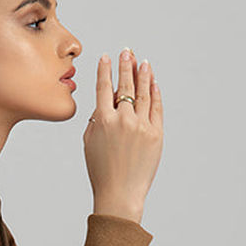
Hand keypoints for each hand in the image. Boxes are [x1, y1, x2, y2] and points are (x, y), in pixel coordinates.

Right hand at [83, 48, 162, 221]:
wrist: (120, 193)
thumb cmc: (101, 170)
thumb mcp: (90, 142)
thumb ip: (97, 118)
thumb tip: (108, 100)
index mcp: (103, 120)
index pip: (104, 87)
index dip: (106, 70)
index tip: (107, 57)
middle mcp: (123, 119)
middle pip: (126, 86)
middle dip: (126, 66)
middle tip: (127, 52)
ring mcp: (141, 126)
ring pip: (144, 93)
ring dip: (143, 75)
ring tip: (142, 62)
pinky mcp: (156, 134)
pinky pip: (156, 108)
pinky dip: (155, 93)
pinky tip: (153, 83)